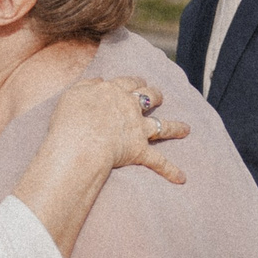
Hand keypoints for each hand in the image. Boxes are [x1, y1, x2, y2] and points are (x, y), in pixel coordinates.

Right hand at [53, 77, 188, 186]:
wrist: (80, 141)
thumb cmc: (71, 118)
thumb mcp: (73, 94)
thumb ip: (87, 85)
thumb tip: (100, 80)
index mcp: (113, 92)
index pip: (128, 82)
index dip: (135, 82)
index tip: (139, 82)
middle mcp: (130, 107)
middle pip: (148, 97)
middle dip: (155, 96)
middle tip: (159, 97)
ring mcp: (138, 129)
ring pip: (162, 126)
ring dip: (175, 128)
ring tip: (185, 129)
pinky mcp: (140, 151)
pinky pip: (159, 162)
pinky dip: (171, 170)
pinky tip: (181, 178)